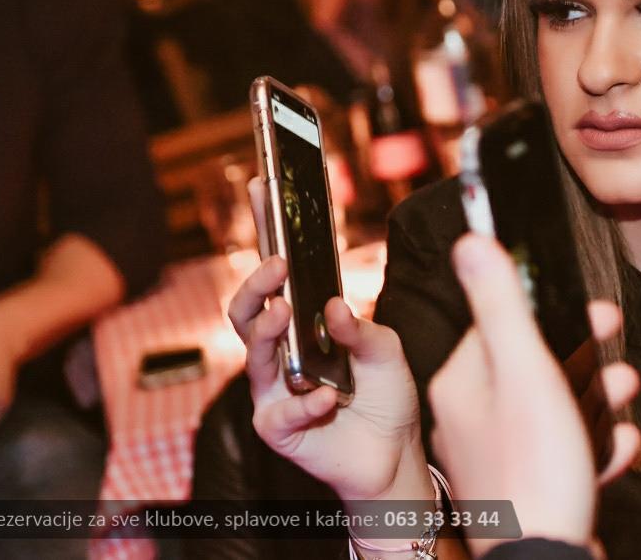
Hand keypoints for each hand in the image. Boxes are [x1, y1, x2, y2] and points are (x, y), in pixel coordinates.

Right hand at [229, 182, 427, 504]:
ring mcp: (274, 389)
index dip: (267, 232)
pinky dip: (304, 402)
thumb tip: (335, 307)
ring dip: (268, 332)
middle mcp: (281, 352)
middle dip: (254, 285)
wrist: (395, 453)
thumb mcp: (388, 350)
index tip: (263, 188)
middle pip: (246, 311)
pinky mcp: (277, 427)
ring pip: (250, 356)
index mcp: (305, 324)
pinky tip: (328, 398)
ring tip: (287, 314)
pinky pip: (278, 412)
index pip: (278, 275)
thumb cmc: (386, 396)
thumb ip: (364, 328)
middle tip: (277, 266)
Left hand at [429, 235, 640, 555]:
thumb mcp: (523, 370)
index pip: (499, 326)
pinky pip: (563, 454)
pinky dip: (594, 446)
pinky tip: (618, 446)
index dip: (549, 312)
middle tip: (614, 341)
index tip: (590, 308)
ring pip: (553, 410)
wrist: (542, 559)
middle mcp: (472, 419)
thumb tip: (470, 242)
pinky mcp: (526, 489)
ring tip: (626, 394)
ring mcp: (499, 458)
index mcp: (463, 385)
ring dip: (596, 398)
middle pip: (531, 367)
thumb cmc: (532, 468)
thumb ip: (501, 305)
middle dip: (583, 355)